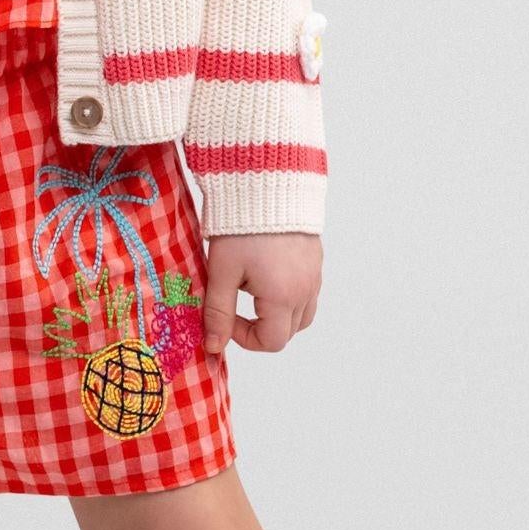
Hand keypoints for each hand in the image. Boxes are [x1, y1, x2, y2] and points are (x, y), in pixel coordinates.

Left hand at [201, 232, 322, 354]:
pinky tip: (266, 273)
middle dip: (261, 327)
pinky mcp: (315, 259)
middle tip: (235, 305)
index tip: (226, 317)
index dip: (244, 338)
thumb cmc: (241, 227)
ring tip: (251, 290)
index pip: (271, 342)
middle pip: (289, 331)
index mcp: (283, 297)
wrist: (266, 183)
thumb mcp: (222, 272)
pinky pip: (307, 291)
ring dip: (277, 314)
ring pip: (302, 313)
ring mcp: (314, 274)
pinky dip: (289, 295)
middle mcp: (306, 290)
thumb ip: (218, 313)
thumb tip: (213, 347)